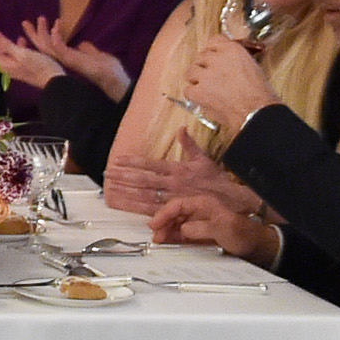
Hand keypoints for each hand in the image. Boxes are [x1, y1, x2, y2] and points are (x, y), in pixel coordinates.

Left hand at [0, 31, 60, 88]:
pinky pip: (12, 55)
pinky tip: (20, 39)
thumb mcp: (21, 53)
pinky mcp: (22, 66)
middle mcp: (4, 67)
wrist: (55, 82)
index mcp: (1, 64)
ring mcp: (13, 67)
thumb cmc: (38, 67)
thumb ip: (5, 45)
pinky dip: (12, 47)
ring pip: (0, 55)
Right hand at [21, 17, 128, 99]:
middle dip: (33, 34)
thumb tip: (83, 44)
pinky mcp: (73, 61)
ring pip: (48, 47)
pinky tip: (54, 30)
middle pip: (43, 46)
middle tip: (25, 22)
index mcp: (69, 58)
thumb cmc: (108, 70)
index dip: (40, 37)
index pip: (49, 47)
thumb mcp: (96, 55)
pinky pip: (60, 50)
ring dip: (42, 33)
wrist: (115, 79)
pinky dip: (56, 40)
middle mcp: (65, 60)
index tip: (34, 26)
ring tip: (40, 20)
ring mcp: (68, 61)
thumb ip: (88, 50)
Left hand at [105, 145, 249, 220]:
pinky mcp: (173, 211)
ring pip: (143, 195)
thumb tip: (181, 128)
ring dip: (125, 192)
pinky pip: (151, 210)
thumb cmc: (217, 181)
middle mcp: (172, 184)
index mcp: (178, 170)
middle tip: (107, 174)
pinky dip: (135, 208)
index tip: (118, 159)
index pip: (151, 164)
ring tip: (109, 189)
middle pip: (143, 180)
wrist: (232, 202)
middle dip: (123, 177)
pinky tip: (124, 206)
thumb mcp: (204, 159)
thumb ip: (189, 144)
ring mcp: (171, 198)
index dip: (133, 162)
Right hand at [152, 191, 280, 266]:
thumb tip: (183, 229)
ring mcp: (200, 222)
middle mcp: (200, 211)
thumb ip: (201, 228)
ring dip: (166, 231)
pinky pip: (183, 233)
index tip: (154, 225)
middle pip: (175, 214)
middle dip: (163, 224)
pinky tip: (168, 242)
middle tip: (155, 237)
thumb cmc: (243, 234)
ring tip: (159, 241)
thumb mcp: (223, 228)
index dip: (164, 214)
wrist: (257, 246)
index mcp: (205, 204)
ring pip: (177, 223)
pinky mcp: (201, 233)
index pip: (178, 205)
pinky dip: (173, 237)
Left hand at [183, 37, 277, 144]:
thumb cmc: (260, 94)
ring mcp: (205, 76)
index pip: (214, 41)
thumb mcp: (253, 67)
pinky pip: (188, 89)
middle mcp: (217, 59)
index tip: (215, 56)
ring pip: (191, 71)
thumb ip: (237, 60)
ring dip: (197, 79)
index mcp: (232, 50)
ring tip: (209, 88)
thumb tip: (229, 62)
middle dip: (206, 66)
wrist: (257, 112)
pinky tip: (204, 98)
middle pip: (201, 56)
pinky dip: (194, 94)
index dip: (214, 50)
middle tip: (213, 76)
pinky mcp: (198, 92)